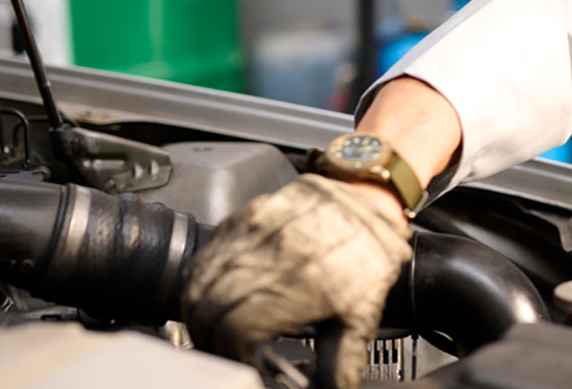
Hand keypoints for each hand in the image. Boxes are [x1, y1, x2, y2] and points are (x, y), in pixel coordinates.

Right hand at [181, 174, 412, 388]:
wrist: (372, 202)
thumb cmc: (370, 254)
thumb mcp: (361, 315)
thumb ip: (341, 359)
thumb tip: (333, 387)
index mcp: (296, 284)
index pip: (235, 329)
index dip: (232, 354)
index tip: (244, 364)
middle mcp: (268, 255)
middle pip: (208, 307)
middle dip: (210, 339)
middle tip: (224, 352)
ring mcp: (253, 231)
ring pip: (200, 280)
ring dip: (200, 311)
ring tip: (217, 329)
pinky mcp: (246, 216)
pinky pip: (208, 254)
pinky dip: (203, 280)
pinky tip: (217, 294)